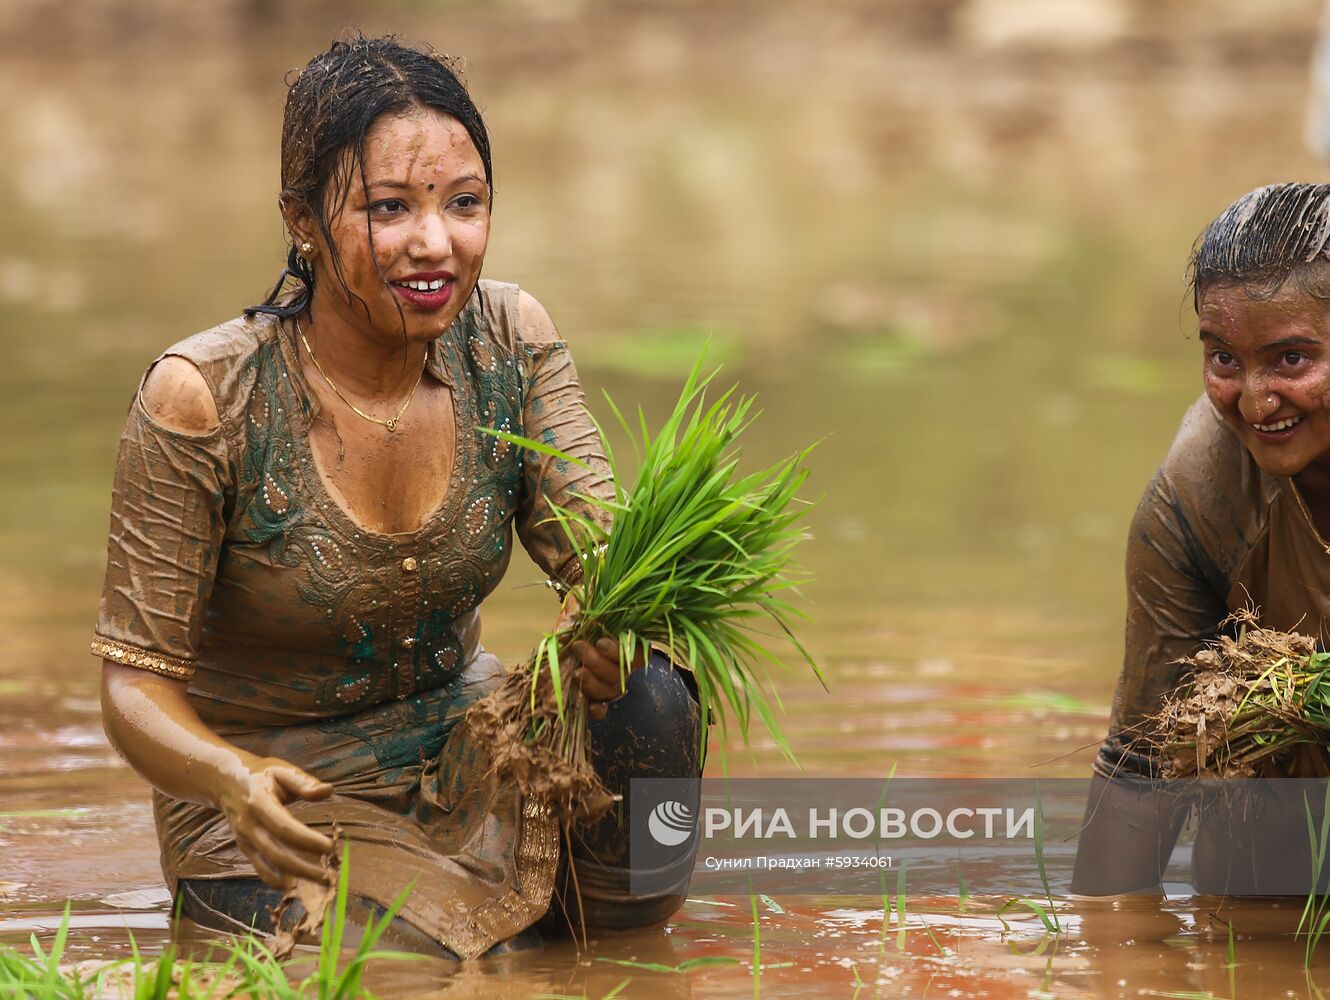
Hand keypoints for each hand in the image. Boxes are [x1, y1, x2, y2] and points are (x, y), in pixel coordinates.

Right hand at [216, 755, 334, 889]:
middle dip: (303, 867)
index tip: (330, 847)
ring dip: (294, 877)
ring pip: (269, 865)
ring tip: (319, 882)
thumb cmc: (262, 775)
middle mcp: (249, 825)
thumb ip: (304, 782)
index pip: (285, 827)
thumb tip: (328, 791)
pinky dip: (277, 880)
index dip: (307, 840)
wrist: (227, 781)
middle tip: (328, 875)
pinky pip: (260, 869)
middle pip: (277, 853)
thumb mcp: (282, 770)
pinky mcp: (245, 848)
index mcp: (259, 802)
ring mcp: (245, 839)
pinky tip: (297, 886)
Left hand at [555, 595, 646, 721]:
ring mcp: (606, 679)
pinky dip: (596, 710)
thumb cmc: (581, 605)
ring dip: (593, 684)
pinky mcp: (589, 691)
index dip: (620, 653)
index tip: (600, 642)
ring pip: (609, 692)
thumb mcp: (583, 601)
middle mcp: (621, 663)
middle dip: (598, 664)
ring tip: (576, 672)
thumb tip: (576, 619)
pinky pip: (599, 706)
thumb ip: (584, 609)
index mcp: (628, 641)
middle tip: (578, 648)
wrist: (567, 616)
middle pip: (620, 675)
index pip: (639, 655)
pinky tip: (591, 707)